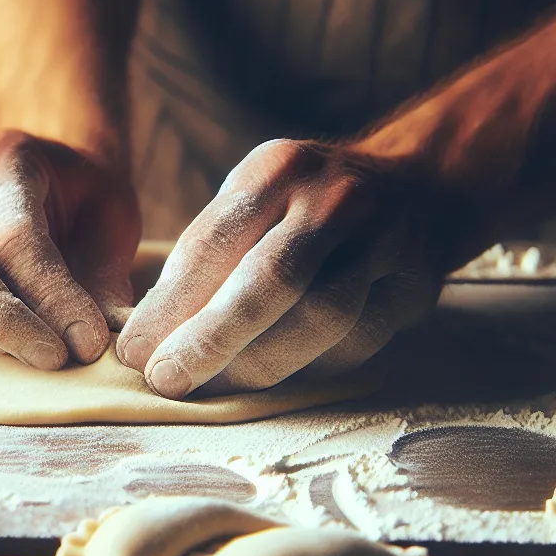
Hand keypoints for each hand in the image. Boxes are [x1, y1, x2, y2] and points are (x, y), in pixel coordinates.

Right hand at [0, 128, 141, 369]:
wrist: (48, 177)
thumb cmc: (82, 196)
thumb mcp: (110, 218)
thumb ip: (105, 276)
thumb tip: (111, 338)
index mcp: (1, 156)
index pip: (14, 235)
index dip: (50, 295)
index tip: (87, 342)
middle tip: (52, 359)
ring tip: (35, 355)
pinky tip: (5, 345)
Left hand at [116, 139, 458, 397]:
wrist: (422, 186)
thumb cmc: (307, 203)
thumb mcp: (256, 195)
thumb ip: (208, 253)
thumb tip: (147, 331)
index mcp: (278, 169)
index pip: (213, 243)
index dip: (169, 305)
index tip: (133, 351)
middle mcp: (334, 199)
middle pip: (268, 282)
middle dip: (209, 340)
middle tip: (165, 379)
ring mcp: (384, 242)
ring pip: (319, 319)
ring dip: (256, 364)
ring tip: (210, 386)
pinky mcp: (415, 287)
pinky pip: (354, 343)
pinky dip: (304, 367)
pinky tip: (266, 377)